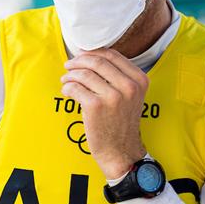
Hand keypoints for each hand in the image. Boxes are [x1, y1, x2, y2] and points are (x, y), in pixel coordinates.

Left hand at [61, 48, 147, 179]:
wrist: (120, 151)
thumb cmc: (121, 122)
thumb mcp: (130, 96)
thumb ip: (118, 76)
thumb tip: (90, 56)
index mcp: (139, 80)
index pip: (112, 55)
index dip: (92, 52)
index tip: (81, 55)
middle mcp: (129, 86)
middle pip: (97, 61)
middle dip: (78, 61)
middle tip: (69, 65)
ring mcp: (113, 96)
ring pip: (84, 74)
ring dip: (70, 75)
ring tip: (66, 80)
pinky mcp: (95, 106)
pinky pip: (75, 88)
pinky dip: (67, 87)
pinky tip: (67, 92)